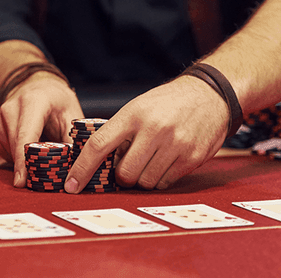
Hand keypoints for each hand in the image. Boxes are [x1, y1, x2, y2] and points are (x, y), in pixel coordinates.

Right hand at [0, 72, 82, 187]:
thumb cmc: (57, 102)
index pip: (26, 135)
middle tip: (43, 180)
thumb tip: (76, 169)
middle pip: (16, 146)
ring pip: (9, 152)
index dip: (24, 160)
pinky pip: (4, 152)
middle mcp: (11, 108)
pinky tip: (30, 149)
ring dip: (25, 161)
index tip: (22, 182)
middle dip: (28, 166)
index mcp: (33, 101)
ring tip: (42, 154)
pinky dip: (17, 157)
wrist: (38, 87)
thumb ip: (73, 140)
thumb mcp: (72, 115)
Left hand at [64, 75, 228, 192]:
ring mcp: (174, 144)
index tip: (70, 185)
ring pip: (145, 182)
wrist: (210, 95)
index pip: (99, 145)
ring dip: (142, 178)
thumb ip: (119, 132)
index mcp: (133, 114)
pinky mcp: (191, 157)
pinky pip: (165, 183)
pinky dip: (160, 179)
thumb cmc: (167, 103)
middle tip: (129, 164)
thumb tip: (97, 164)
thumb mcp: (138, 108)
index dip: (82, 169)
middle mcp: (153, 129)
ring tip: (150, 159)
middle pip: (124, 174)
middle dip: (123, 176)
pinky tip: (165, 161)